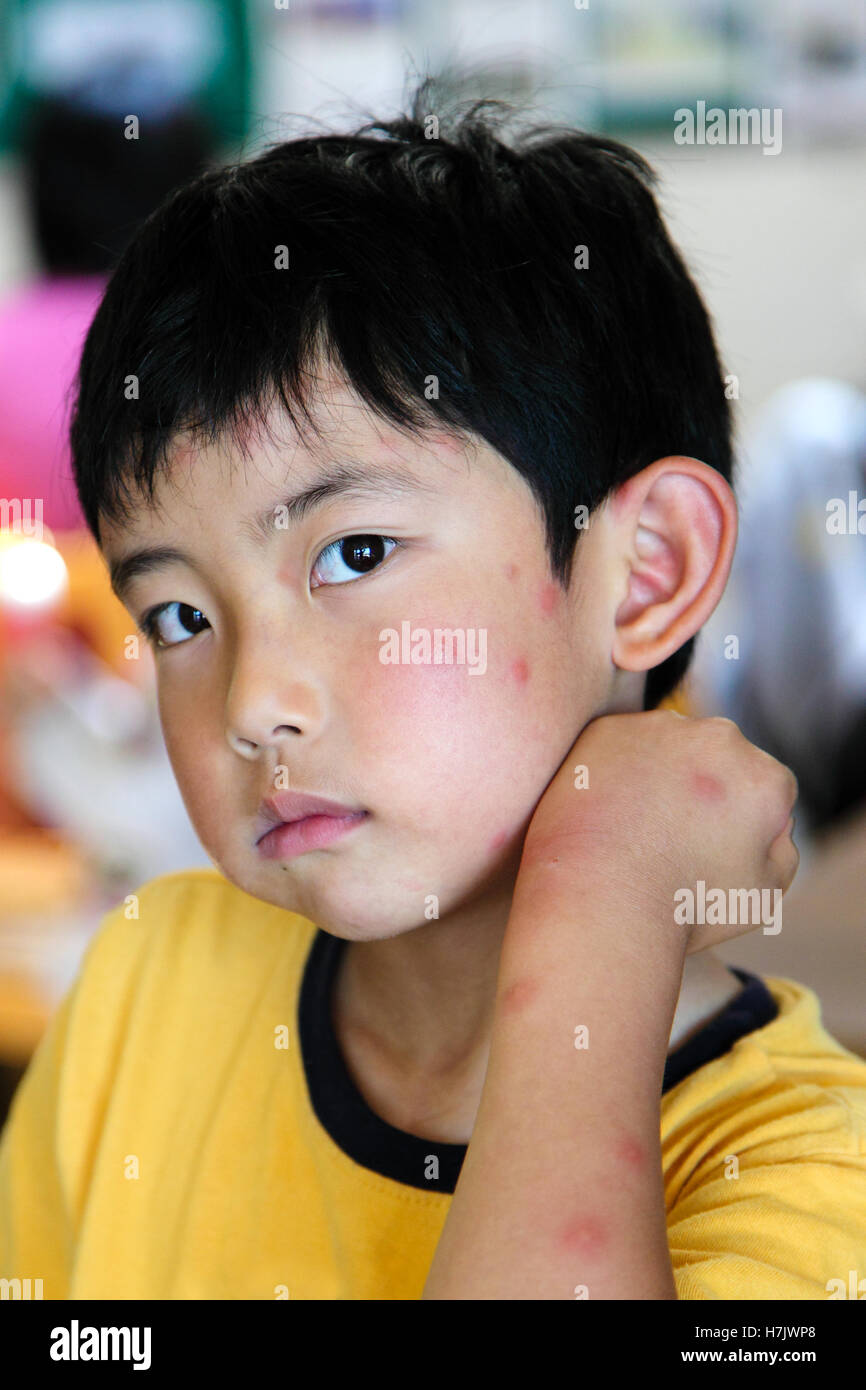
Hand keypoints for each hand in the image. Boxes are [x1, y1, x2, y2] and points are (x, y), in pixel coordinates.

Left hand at [518, 711, 798, 953]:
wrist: (601, 904)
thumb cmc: (684, 909)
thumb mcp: (764, 896)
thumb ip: (782, 847)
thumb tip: (774, 819)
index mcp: (764, 779)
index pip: (762, 789)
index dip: (738, 823)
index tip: (708, 851)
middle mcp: (718, 739)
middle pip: (718, 758)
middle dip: (702, 789)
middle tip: (669, 839)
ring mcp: (659, 728)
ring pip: (668, 746)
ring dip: (659, 773)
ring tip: (634, 828)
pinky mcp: (607, 729)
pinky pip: (621, 745)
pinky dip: (616, 770)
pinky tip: (606, 811)